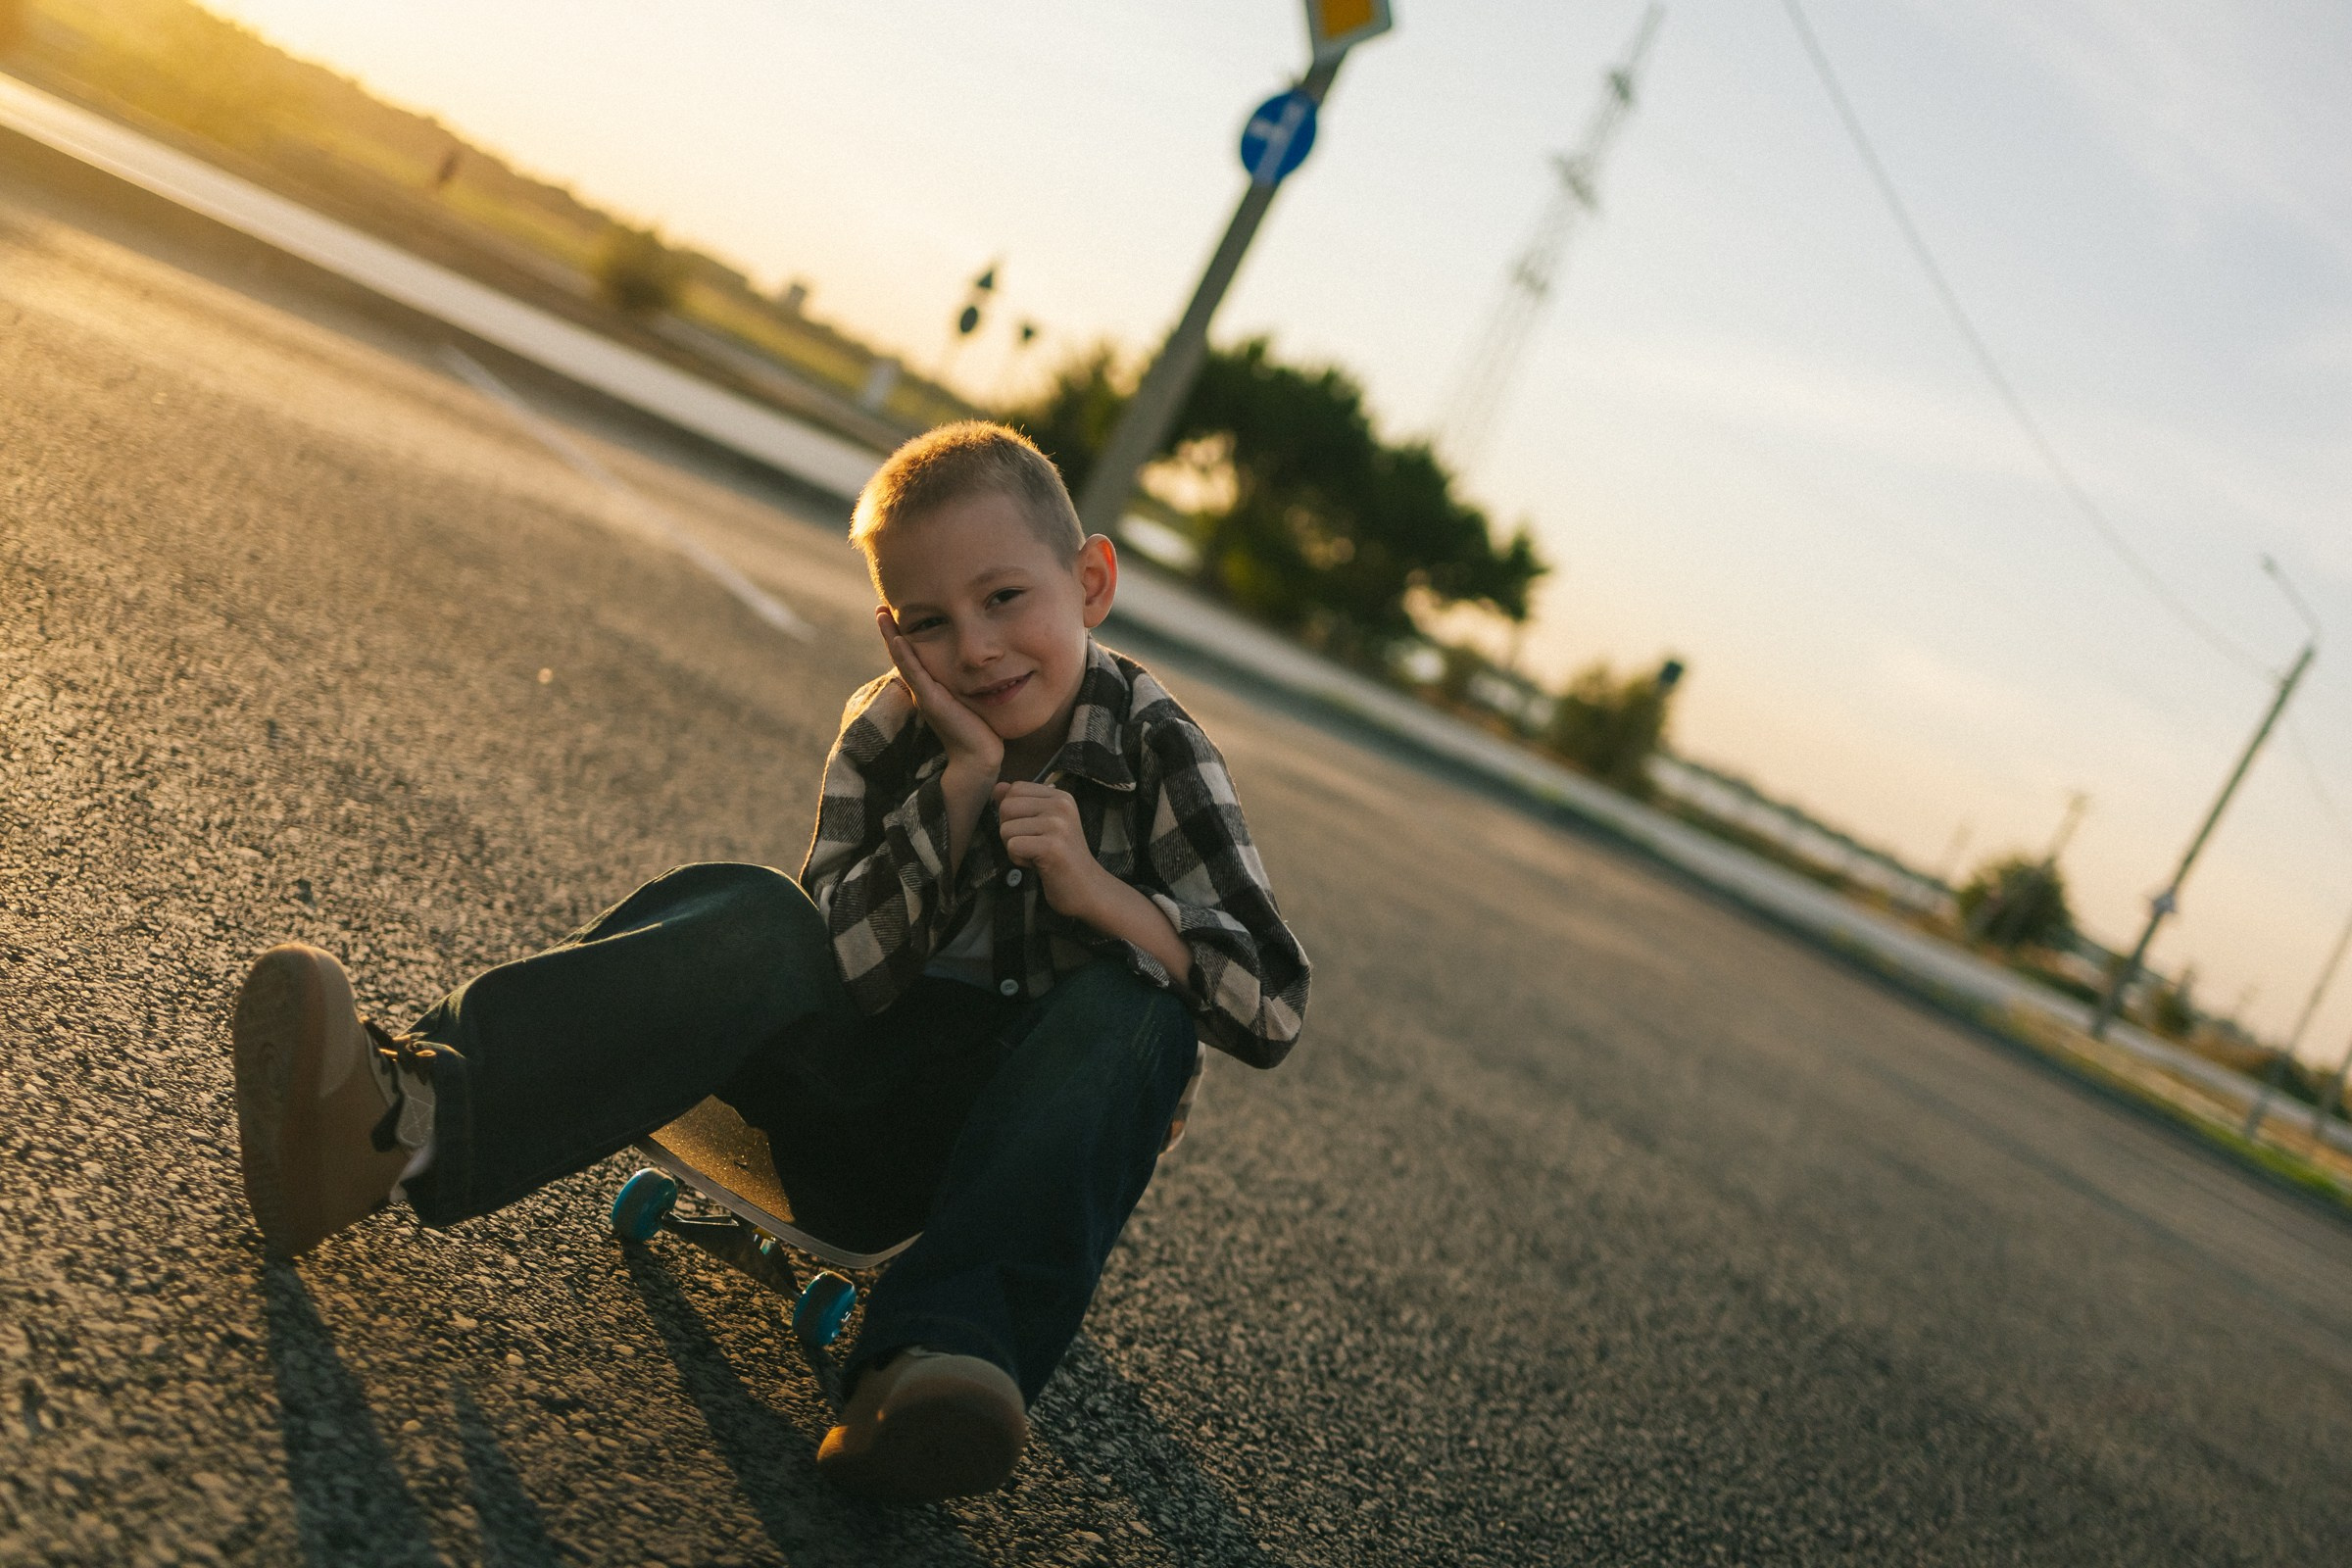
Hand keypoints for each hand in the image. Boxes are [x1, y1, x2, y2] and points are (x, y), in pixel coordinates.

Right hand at [876, 608, 1000, 775]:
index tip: (891, 613)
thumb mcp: (967, 697)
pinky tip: (898, 639)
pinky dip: (905, 656)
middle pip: (901, 654)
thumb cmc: (977, 728)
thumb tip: (974, 662)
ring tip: (882, 615)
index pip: (911, 656)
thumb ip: (963, 681)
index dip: (900, 635)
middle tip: (880, 607)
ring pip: (903, 660)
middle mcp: (922, 690)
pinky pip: (916, 675)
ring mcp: (924, 695)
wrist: (979, 756)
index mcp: (928, 687)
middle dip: (890, 630)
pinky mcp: (932, 702)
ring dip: (891, 637)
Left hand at [995, 781, 1111, 919]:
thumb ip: (1020, 803)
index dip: (1013, 813)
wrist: (1087, 888)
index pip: (1015, 788)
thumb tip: (996, 787)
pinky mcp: (1051, 846)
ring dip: (1014, 848)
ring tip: (1037, 855)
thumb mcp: (1042, 824)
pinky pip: (1012, 846)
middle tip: (1033, 845)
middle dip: (1010, 830)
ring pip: (1006, 828)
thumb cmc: (1061, 857)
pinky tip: (1037, 864)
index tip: (1033, 831)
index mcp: (1060, 796)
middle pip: (1006, 807)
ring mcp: (1058, 825)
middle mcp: (1061, 805)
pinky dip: (1018, 859)